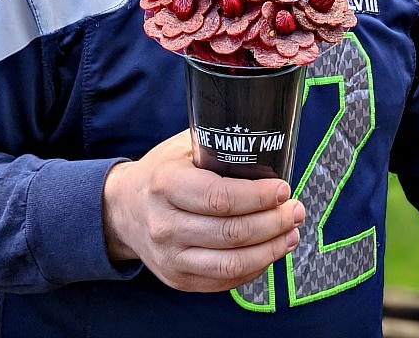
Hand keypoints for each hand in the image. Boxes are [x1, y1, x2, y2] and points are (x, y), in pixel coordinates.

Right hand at [102, 129, 304, 291]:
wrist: (122, 209)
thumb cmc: (162, 172)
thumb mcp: (181, 147)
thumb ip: (217, 144)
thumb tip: (265, 138)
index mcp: (166, 184)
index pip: (220, 197)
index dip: (257, 196)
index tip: (283, 189)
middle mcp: (165, 225)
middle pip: (231, 233)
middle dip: (274, 223)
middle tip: (296, 210)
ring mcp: (170, 257)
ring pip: (231, 263)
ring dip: (270, 249)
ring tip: (292, 233)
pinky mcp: (178, 279)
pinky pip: (224, 280)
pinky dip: (254, 267)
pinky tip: (270, 250)